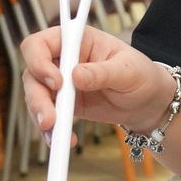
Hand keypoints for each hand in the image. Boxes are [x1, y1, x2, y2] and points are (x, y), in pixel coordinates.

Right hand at [20, 25, 175, 135]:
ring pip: (35, 96)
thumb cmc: (141, 76)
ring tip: (56, 134)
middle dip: (37, 98)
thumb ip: (103, 72)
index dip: (39, 61)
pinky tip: (61, 141)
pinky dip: (50, 130)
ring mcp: (60, 82)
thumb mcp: (128, 70)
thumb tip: (76, 75)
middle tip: (50, 120)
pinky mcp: (62, 104)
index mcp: (77, 40)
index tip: (57, 82)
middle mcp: (63, 59)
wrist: (147, 102)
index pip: (41, 43)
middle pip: (32, 74)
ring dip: (41, 116)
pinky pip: (47, 115)